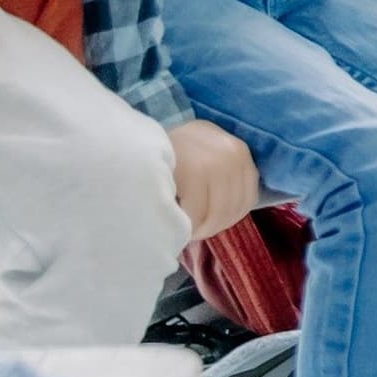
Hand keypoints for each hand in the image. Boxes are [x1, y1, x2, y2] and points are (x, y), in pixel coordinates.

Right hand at [166, 120, 259, 242]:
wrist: (127, 145)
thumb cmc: (164, 158)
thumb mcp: (200, 158)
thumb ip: (222, 180)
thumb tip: (232, 213)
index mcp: (235, 148)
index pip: (249, 194)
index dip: (231, 216)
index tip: (211, 224)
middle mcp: (230, 150)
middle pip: (235, 206)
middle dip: (214, 226)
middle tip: (193, 231)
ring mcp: (215, 159)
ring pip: (219, 213)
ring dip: (201, 229)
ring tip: (184, 228)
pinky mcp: (195, 170)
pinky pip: (198, 215)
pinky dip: (187, 226)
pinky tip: (174, 221)